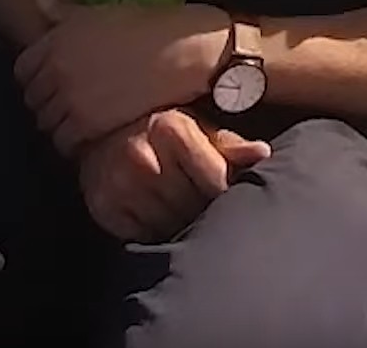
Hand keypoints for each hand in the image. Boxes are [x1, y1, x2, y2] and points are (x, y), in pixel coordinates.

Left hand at [16, 0, 225, 155]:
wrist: (180, 51)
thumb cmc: (144, 26)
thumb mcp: (99, 13)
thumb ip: (63, 12)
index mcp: (55, 41)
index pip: (22, 71)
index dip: (36, 80)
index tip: (52, 84)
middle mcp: (56, 69)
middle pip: (32, 100)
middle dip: (46, 103)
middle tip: (67, 105)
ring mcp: (70, 97)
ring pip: (46, 123)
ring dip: (59, 125)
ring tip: (78, 122)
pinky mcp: (88, 123)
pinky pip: (64, 141)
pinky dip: (73, 143)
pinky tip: (89, 136)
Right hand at [77, 108, 272, 242]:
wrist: (103, 140)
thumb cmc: (162, 133)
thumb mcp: (198, 129)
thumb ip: (230, 145)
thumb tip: (263, 153)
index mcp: (171, 129)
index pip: (215, 179)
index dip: (229, 195)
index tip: (234, 202)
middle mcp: (142, 156)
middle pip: (192, 205)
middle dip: (206, 212)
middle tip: (211, 213)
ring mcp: (119, 184)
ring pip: (169, 225)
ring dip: (182, 228)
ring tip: (188, 220)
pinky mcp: (104, 208)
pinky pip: (143, 237)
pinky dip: (156, 236)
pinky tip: (162, 224)